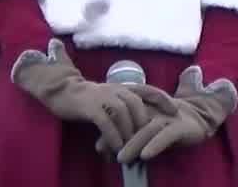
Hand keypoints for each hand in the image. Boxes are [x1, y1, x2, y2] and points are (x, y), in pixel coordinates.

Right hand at [9, 38, 153, 153]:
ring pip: (124, 114)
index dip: (163, 99)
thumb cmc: (88, 99)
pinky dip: (114, 136)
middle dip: (145, 124)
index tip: (175, 111)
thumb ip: (124, 107)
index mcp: (122, 87)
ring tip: (132, 149)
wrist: (62, 92)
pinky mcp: (91, 107)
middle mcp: (116, 89)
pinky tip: (117, 148)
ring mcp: (103, 96)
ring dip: (129, 133)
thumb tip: (139, 124)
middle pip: (138, 105)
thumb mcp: (110, 99)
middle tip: (148, 142)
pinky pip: (106, 122)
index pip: (149, 90)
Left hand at [109, 65, 237, 161]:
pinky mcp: (180, 126)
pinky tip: (146, 155)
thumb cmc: (166, 127)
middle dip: (119, 139)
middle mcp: (153, 111)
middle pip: (133, 124)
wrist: (198, 118)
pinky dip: (155, 145)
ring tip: (122, 158)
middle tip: (105, 152)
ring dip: (134, 144)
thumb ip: (123, 138)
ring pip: (148, 130)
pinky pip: (166, 136)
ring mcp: (167, 118)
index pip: (124, 119)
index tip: (100, 149)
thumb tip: (97, 147)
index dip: (112, 133)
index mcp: (142, 110)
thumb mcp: (144, 132)